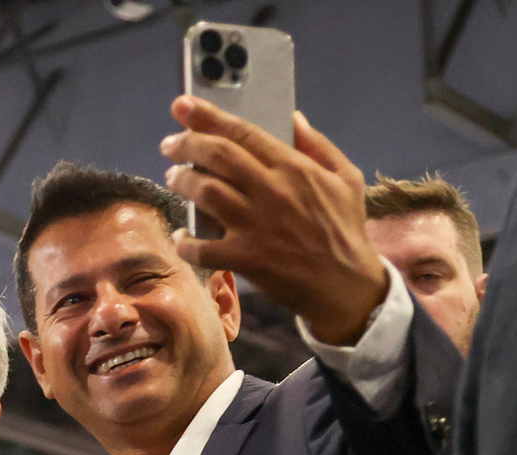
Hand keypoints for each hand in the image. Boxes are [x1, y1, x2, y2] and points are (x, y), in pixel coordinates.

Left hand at [160, 96, 388, 343]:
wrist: (347, 286)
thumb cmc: (345, 231)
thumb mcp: (346, 178)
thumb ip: (318, 145)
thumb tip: (294, 118)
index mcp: (293, 168)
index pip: (243, 132)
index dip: (207, 115)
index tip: (182, 105)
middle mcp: (271, 191)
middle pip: (217, 155)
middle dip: (185, 144)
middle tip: (170, 145)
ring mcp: (256, 225)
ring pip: (205, 192)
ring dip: (181, 183)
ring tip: (174, 179)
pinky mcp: (246, 258)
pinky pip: (203, 247)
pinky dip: (185, 243)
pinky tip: (181, 238)